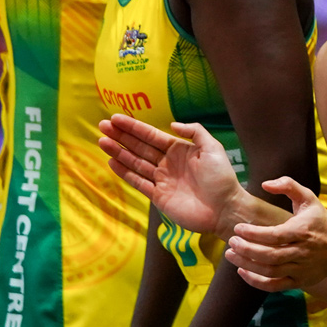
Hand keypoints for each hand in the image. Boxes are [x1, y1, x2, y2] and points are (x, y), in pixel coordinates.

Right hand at [98, 117, 244, 236]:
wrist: (224, 209)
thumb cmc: (221, 178)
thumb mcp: (212, 148)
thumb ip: (194, 131)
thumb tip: (171, 124)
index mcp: (179, 150)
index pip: (151, 135)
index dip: (133, 127)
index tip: (116, 118)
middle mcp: (167, 163)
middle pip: (139, 147)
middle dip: (121, 137)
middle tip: (102, 126)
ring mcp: (161, 180)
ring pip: (135, 163)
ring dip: (118, 152)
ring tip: (102, 141)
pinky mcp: (158, 197)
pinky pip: (138, 182)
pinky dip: (125, 173)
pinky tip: (112, 162)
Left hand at [225, 177, 326, 290]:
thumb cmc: (321, 220)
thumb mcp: (309, 198)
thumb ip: (288, 185)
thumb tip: (264, 184)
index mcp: (303, 230)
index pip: (275, 235)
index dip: (254, 233)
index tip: (238, 228)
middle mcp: (302, 251)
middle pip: (270, 256)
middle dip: (247, 250)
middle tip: (231, 241)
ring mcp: (301, 269)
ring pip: (270, 271)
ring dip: (247, 265)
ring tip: (230, 255)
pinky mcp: (300, 282)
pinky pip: (275, 286)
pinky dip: (256, 282)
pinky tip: (243, 271)